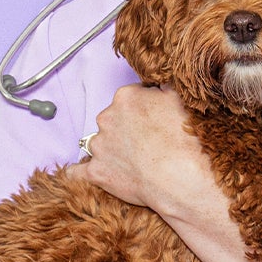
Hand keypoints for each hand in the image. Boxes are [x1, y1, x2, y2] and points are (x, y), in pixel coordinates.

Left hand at [72, 85, 211, 216]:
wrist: (180, 177)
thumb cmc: (184, 140)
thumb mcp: (180, 99)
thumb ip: (164, 87)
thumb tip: (159, 83)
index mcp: (126, 97)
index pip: (130, 98)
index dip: (143, 110)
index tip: (153, 121)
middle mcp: (107, 117)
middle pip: (112, 119)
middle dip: (125, 129)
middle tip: (147, 143)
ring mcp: (99, 146)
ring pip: (99, 143)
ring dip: (111, 149)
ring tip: (133, 162)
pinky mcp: (96, 172)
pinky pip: (78, 171)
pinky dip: (80, 172)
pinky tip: (81, 173)